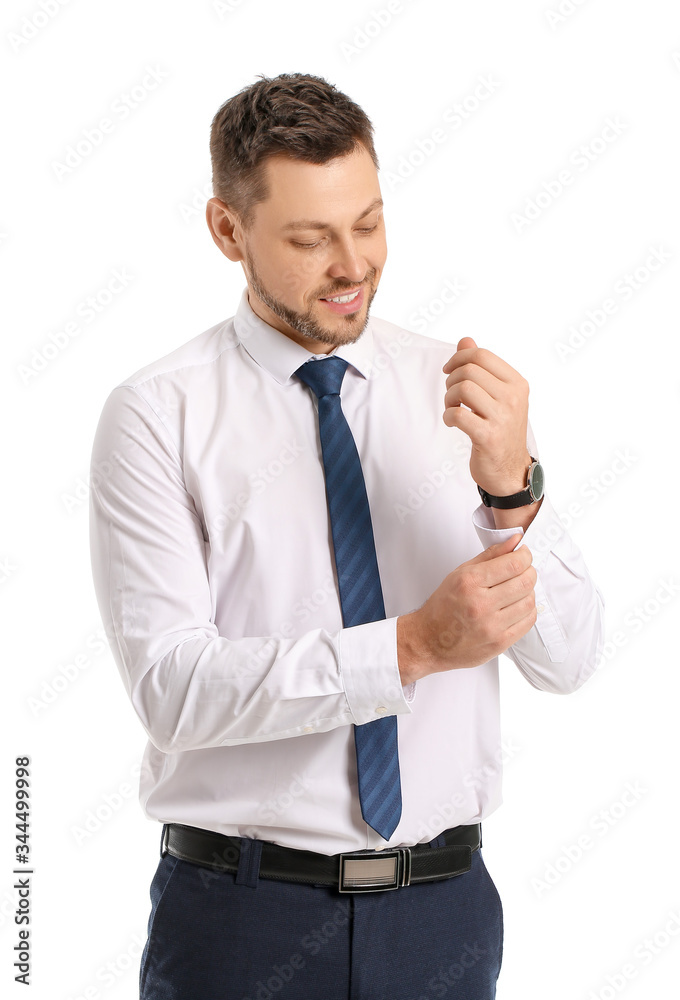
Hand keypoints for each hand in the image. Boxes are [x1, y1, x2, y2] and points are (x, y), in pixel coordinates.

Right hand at [397, 534, 536, 683]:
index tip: (524, 554)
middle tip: (524, 570)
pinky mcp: (499, 642)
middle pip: (525, 582)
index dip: (525, 556)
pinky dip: (528, 610)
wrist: (429, 641)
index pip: (513, 564)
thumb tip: (515, 541)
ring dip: (529, 591)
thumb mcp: (461, 573)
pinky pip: (528, 621)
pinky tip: (517, 606)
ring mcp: (491, 626)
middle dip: (529, 571)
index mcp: (469, 582)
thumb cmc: (443, 606)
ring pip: (529, 601)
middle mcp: (480, 604)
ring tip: (518, 589)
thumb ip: (490, 555)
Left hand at [442, 337, 530, 496]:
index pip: (482, 355)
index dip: (459, 358)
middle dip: (452, 380)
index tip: (449, 370)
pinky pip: (458, 414)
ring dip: (449, 398)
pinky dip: (448, 416)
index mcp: (517, 383)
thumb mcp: (498, 396)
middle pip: (470, 371)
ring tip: (453, 408)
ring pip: (463, 389)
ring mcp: (502, 418)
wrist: (510, 470)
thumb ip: (482, 368)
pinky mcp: (488, 436)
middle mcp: (513, 398)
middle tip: (452, 396)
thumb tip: (465, 340)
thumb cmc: (501, 430)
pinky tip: (453, 421)